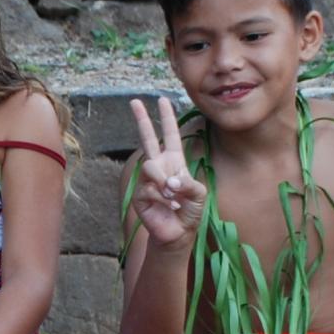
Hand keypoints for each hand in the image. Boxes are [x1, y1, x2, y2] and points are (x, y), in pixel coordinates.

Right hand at [128, 96, 206, 248]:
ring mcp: (147, 180)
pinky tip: (168, 206)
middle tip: (134, 101)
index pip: (170, 135)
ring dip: (164, 182)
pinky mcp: (140, 194)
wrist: (177, 233)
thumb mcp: (199, 193)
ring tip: (173, 197)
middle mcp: (159, 166)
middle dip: (142, 119)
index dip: (167, 118)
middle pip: (147, 138)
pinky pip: (149, 188)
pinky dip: (161, 197)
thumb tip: (169, 182)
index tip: (162, 100)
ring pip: (150, 166)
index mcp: (174, 161)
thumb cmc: (189, 212)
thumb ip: (188, 183)